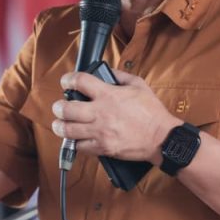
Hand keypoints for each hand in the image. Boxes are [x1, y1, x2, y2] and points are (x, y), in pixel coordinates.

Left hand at [51, 70, 181, 162]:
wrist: (161, 138)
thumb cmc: (152, 111)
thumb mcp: (139, 85)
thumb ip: (120, 75)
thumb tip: (107, 72)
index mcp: (108, 94)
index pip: (80, 81)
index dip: (68, 79)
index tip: (66, 81)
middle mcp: (100, 113)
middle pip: (66, 109)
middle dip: (58, 107)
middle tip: (59, 107)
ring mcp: (100, 132)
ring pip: (68, 130)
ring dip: (60, 126)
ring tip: (60, 124)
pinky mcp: (103, 148)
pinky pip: (80, 146)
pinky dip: (75, 142)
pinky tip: (76, 138)